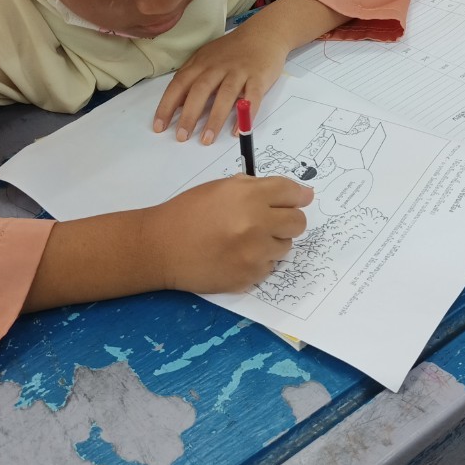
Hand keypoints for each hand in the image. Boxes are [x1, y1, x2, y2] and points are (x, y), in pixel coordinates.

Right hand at [144, 175, 312, 292]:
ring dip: (272, 242)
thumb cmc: (189, 212)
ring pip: (285, 246)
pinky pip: (270, 267)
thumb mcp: (222, 188)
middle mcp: (256, 224)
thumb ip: (256, 188)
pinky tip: (237, 255)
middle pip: (298, 222)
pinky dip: (259, 261)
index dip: (299, 195)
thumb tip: (295, 194)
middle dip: (288, 220)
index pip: (292, 193)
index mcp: (249, 196)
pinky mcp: (249, 277)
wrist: (161, 247)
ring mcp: (254, 254)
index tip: (302, 198)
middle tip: (271, 221)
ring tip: (245, 239)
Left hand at [154, 20, 291, 144]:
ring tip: (206, 139)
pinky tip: (237, 131)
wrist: (264, 34)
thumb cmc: (232, 50)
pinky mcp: (258, 78)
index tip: (159, 126)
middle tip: (181, 136)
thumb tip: (175, 104)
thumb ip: (191, 78)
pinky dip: (244, 116)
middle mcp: (218, 67)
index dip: (167, 105)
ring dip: (215, 119)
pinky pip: (252, 98)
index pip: (179, 84)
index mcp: (201, 63)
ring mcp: (239, 72)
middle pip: (200, 90)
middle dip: (189, 115)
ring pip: (225, 95)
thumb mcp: (206, 58)